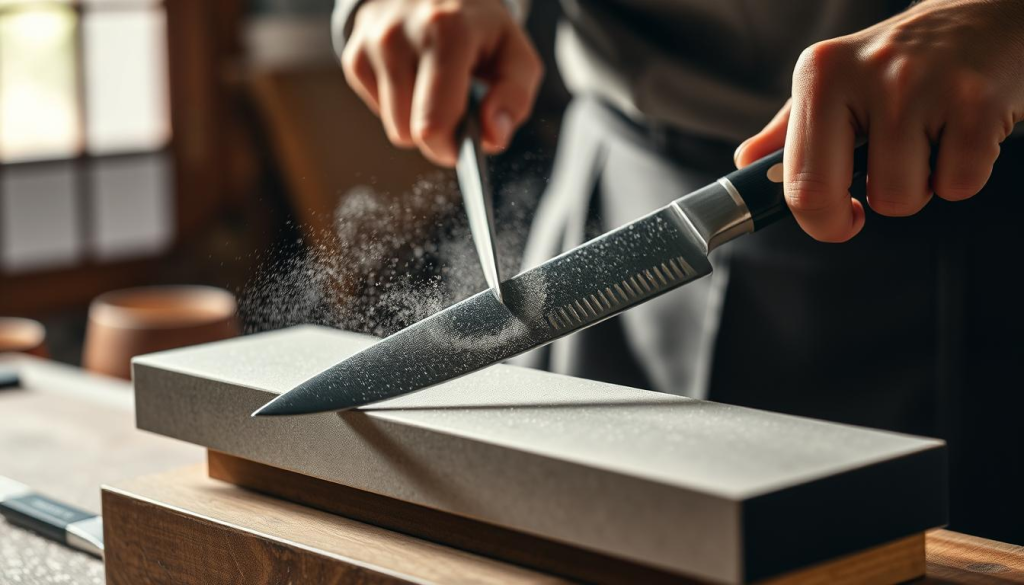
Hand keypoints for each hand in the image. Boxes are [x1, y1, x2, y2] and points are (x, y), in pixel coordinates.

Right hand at [343, 0, 543, 165]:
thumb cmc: (480, 28)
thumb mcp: (514, 53)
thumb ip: (514, 97)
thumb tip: (492, 138)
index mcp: (448, 32)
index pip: (434, 122)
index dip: (449, 148)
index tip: (462, 150)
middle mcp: (401, 34)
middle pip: (409, 132)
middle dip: (437, 138)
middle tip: (457, 114)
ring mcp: (373, 43)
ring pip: (394, 127)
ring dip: (418, 121)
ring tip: (436, 88)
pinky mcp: (355, 54)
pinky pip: (379, 110)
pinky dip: (400, 105)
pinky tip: (415, 78)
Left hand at [735, 0, 1023, 241]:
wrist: (993, 18)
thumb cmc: (910, 61)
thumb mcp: (839, 82)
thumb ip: (792, 129)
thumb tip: (747, 164)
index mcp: (820, 74)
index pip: (792, 178)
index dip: (811, 219)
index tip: (831, 220)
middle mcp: (865, 74)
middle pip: (826, 195)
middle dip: (845, 219)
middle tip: (866, 204)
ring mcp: (922, 87)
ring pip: (898, 198)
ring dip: (917, 188)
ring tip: (926, 145)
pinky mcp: (978, 103)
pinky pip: (958, 185)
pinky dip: (962, 176)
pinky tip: (961, 136)